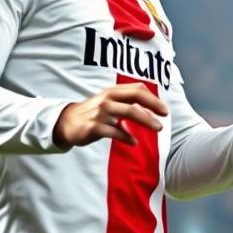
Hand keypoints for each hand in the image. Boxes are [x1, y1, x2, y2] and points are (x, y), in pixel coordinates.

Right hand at [53, 82, 168, 146]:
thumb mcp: (109, 101)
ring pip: (128, 113)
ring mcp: (100, 113)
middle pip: (135, 99)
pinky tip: (134, 142)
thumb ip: (128, 102)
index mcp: (113, 92)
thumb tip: (153, 109)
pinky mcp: (94, 127)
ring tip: (158, 128)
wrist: (67, 122)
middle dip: (153, 106)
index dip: (153, 98)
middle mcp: (107, 99)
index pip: (137, 89)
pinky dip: (127, 137)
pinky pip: (115, 132)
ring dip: (146, 120)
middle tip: (166, 116)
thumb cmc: (94, 112)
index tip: (164, 110)